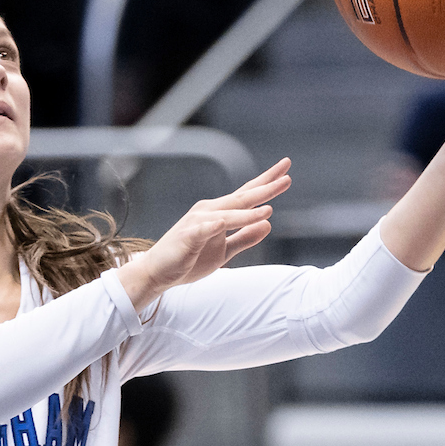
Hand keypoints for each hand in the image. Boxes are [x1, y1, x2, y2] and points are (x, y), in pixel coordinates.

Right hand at [119, 159, 291, 309]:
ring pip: (228, 213)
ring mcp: (198, 222)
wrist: (157, 272)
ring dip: (248, 211)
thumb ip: (245, 238)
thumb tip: (268, 224)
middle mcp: (210, 211)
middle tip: (287, 178)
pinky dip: (217, 224)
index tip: (286, 173)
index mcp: (219, 213)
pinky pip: (205, 229)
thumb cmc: (189, 259)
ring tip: (269, 207)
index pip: (247, 195)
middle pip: (242, 197)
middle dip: (265, 188)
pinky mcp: (188, 236)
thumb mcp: (224, 251)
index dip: (266, 184)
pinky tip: (226, 222)